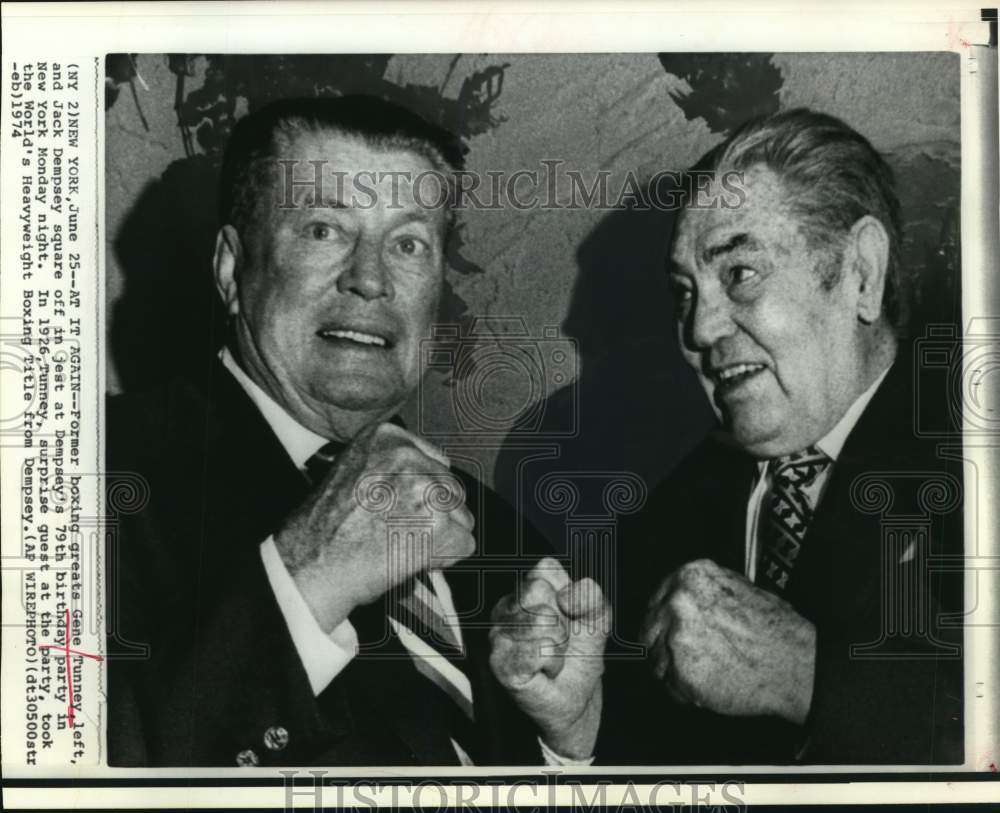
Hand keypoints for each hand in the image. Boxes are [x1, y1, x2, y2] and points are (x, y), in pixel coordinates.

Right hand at [275, 422, 474, 630]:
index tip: (403, 508)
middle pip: (452, 489)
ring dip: (440, 536)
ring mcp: (426, 489)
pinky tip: (412, 560)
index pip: (436, 463)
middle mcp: (409, 456)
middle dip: (434, 515)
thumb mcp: (354, 470)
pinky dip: (444, 558)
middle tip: (400, 532)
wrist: (311, 563)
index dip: (422, 493)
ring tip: (402, 545)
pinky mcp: (439, 523)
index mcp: (387, 437)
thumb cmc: (326, 527)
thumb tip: (429, 480)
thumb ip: (394, 468)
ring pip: (461, 516)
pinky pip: (464, 544)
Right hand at [489, 558, 609, 759]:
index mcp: (527, 589)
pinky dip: (553, 662)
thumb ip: (591, 596)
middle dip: (562, 618)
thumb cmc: (581, 653)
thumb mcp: (597, 618)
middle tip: (561, 638)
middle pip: (538, 590)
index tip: (569, 614)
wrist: (578, 699)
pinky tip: (545, 669)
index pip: (544, 568)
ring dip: (559, 644)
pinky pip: (538, 650)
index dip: (567, 592)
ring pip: (541, 620)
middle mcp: (506, 607)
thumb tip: (568, 594)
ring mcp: (499, 634)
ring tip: (554, 655)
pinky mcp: (500, 662)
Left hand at [641, 558, 815, 724]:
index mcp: (691, 577)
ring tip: (702, 672)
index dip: (662, 618)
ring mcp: (677, 637)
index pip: (657, 598)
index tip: (665, 629)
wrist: (794, 663)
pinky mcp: (681, 671)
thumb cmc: (775, 630)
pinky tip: (706, 686)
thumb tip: (686, 597)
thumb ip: (703, 591)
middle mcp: (678, 603)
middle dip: (662, 644)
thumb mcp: (739, 588)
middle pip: (649, 628)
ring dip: (671, 669)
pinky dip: (682, 690)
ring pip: (655, 658)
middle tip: (683, 656)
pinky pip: (669, 685)